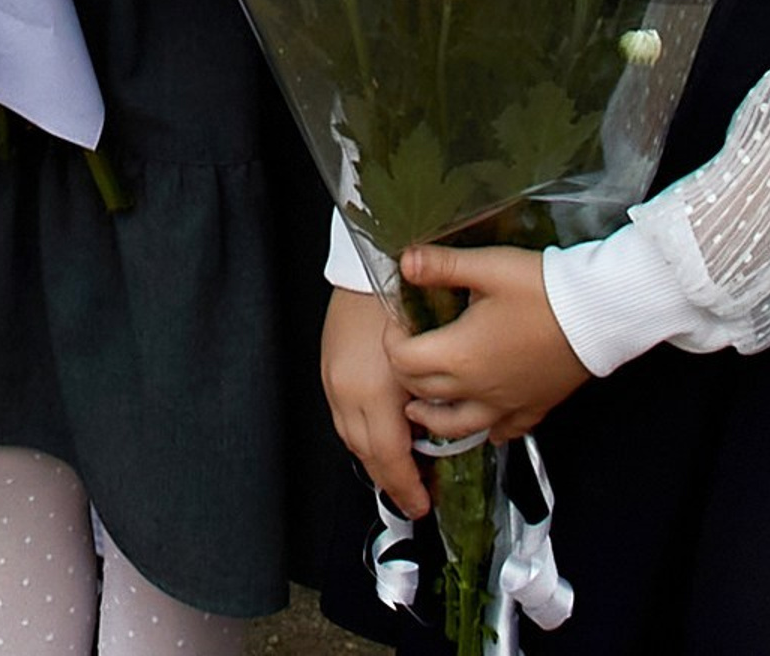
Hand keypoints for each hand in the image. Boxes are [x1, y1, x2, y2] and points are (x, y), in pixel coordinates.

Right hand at [324, 288, 426, 513]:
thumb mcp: (428, 358)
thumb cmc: (402, 302)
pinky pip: (342, 418)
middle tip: (414, 495)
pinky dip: (360, 434)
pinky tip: (378, 434)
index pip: (389, 458)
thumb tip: (440, 434)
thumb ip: (431, 403)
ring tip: (400, 468)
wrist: (369, 265)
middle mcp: (347, 393)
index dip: (407, 487)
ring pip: (351, 440)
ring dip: (375, 459)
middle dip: (391, 481)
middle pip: (366, 456)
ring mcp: (333, 382)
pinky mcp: (328, 370)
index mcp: (374, 392)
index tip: (422, 504)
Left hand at [383, 247, 590, 446]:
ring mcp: (504, 405)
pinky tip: (484, 420)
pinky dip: (484, 428)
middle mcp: (476, 389)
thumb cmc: (542, 290)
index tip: (398, 323)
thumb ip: (441, 265)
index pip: (402, 361)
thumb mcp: (487, 267)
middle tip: (405, 355)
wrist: (596, 314)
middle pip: (422, 394)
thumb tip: (404, 261)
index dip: (392, 341)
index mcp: (459, 355)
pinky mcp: (531, 410)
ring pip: (456, 426)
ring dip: (433, 417)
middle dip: (405, 375)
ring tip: (421, 407)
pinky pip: (500, 432)